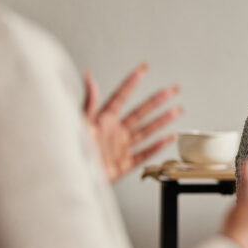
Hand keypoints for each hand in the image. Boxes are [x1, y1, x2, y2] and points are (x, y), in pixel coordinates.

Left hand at [83, 63, 183, 182]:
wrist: (71, 178)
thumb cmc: (70, 151)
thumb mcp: (78, 123)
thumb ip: (88, 102)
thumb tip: (89, 77)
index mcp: (103, 120)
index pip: (121, 97)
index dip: (132, 82)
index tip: (143, 68)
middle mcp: (115, 132)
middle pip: (141, 112)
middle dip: (158, 100)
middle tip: (172, 89)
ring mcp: (121, 148)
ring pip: (147, 131)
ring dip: (163, 120)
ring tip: (177, 110)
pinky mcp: (124, 165)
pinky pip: (145, 154)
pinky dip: (159, 146)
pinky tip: (170, 137)